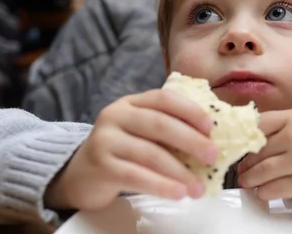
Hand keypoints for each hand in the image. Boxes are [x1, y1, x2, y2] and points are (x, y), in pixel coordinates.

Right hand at [44, 89, 217, 210]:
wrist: (79, 175)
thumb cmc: (123, 151)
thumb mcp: (141, 131)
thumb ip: (169, 128)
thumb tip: (211, 140)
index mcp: (132, 102)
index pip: (164, 98)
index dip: (190, 110)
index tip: (211, 126)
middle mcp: (116, 115)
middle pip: (159, 124)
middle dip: (190, 140)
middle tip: (212, 156)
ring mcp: (105, 140)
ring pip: (149, 153)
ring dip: (179, 171)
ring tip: (199, 187)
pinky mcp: (101, 166)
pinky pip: (136, 176)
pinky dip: (160, 185)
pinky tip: (177, 193)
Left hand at [237, 109, 291, 199]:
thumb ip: (285, 126)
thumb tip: (256, 141)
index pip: (256, 126)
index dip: (244, 139)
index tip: (239, 147)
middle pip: (254, 152)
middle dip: (244, 163)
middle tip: (241, 169)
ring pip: (260, 173)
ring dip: (250, 180)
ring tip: (248, 181)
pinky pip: (274, 189)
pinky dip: (264, 192)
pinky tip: (264, 191)